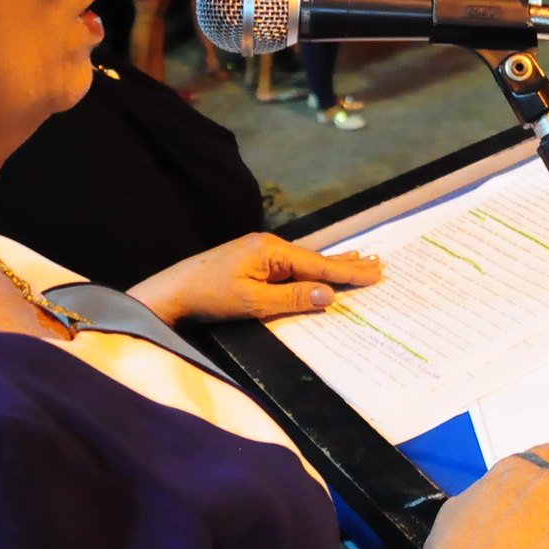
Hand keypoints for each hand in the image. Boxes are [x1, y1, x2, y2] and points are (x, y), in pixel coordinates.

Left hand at [128, 233, 383, 322]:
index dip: (348, 272)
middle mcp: (269, 245)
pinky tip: (320, 267)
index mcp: (271, 250)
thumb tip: (330, 295)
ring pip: (305, 261)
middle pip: (316, 257)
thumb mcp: (253, 303)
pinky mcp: (252, 261)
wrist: (170, 292)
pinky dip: (312, 268)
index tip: (375, 274)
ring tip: (359, 260)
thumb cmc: (208, 297)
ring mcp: (259, 252)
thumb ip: (293, 298)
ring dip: (332, 264)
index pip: (319, 264)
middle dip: (347, 263)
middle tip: (378, 264)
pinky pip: (291, 265)